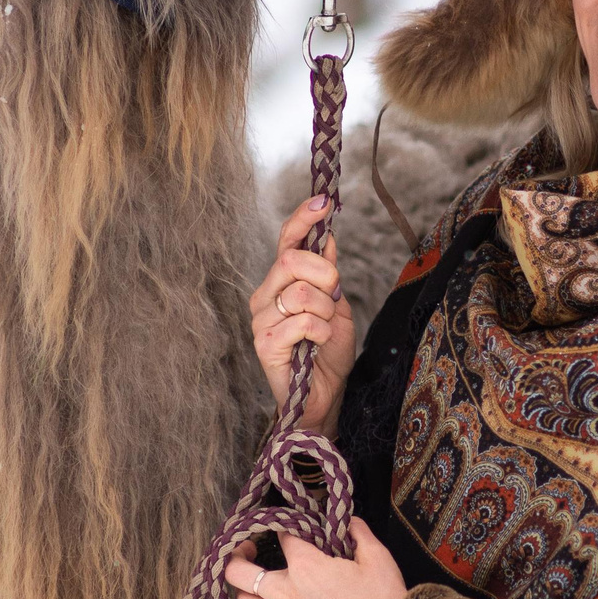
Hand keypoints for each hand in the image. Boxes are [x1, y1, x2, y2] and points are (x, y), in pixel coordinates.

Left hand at [222, 515, 408, 598]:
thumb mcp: (379, 557)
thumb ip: (359, 534)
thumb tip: (349, 522)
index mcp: (307, 567)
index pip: (283, 537)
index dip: (286, 529)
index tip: (290, 530)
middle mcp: (289, 594)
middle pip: (240, 573)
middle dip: (237, 557)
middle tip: (245, 551)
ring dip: (246, 594)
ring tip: (254, 589)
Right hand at [248, 195, 355, 436]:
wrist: (323, 397)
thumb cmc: (327, 354)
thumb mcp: (337, 306)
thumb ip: (328, 274)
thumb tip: (328, 236)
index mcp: (280, 282)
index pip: (286, 240)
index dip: (302, 218)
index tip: (323, 201)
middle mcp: (264, 296)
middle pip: (292, 259)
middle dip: (325, 275)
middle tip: (333, 299)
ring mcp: (260, 319)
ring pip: (302, 291)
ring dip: (326, 311)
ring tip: (323, 331)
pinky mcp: (264, 343)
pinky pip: (303, 321)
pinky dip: (321, 332)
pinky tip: (316, 347)